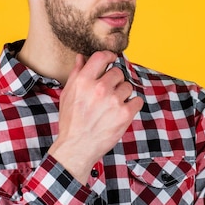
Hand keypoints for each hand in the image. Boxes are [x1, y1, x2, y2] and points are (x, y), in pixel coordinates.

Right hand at [48, 51, 143, 183]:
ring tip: (112, 106)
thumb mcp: (67, 95)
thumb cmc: (71, 122)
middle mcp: (99, 88)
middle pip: (118, 72)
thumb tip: (81, 57)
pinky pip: (137, 100)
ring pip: (128, 86)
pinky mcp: (125, 114)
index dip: (109, 56)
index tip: (112, 59)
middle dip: (115, 81)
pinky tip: (122, 112)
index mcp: (83, 81)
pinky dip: (132, 105)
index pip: (102, 57)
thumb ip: (76, 74)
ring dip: (123, 94)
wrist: (77, 147)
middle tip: (108, 93)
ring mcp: (114, 101)